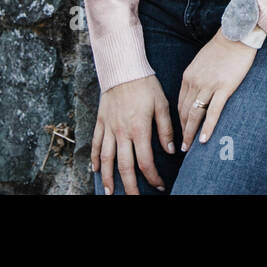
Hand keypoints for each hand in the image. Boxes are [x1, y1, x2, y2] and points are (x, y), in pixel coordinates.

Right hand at [92, 75, 174, 194]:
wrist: (123, 68)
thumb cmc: (145, 85)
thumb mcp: (162, 104)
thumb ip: (166, 129)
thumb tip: (172, 150)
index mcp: (139, 129)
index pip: (145, 161)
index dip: (152, 177)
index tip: (160, 185)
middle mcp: (121, 132)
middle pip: (124, 166)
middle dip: (130, 186)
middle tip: (135, 199)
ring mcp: (108, 128)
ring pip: (105, 159)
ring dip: (107, 178)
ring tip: (110, 193)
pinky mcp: (100, 122)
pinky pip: (95, 143)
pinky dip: (93, 158)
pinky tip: (94, 170)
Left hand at [178, 30, 256, 151]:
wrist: (237, 35)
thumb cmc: (222, 48)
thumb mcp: (202, 62)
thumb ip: (197, 77)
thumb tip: (196, 91)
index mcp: (188, 76)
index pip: (180, 104)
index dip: (179, 121)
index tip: (181, 131)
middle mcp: (195, 82)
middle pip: (184, 112)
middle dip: (182, 131)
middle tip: (182, 147)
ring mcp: (209, 86)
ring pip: (195, 115)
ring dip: (190, 134)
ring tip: (189, 148)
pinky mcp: (224, 88)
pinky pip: (213, 112)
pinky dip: (207, 127)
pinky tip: (204, 139)